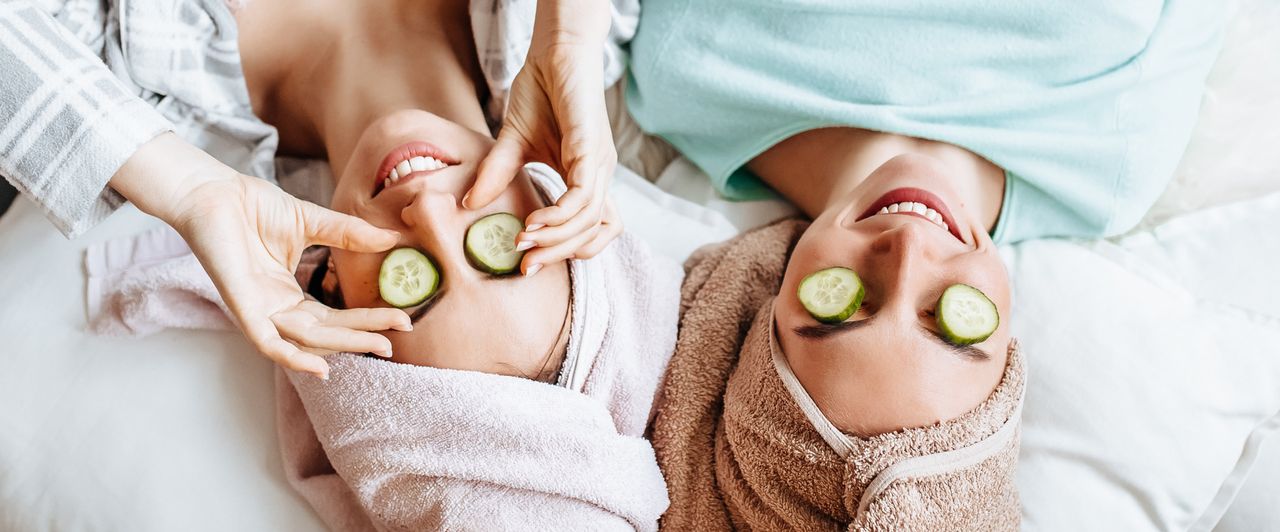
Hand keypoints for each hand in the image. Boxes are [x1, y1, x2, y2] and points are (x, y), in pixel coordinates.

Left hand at [112, 134, 409, 378]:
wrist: (214, 191)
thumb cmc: (253, 206)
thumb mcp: (313, 221)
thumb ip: (350, 235)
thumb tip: (392, 239)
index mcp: (289, 294)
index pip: (335, 317)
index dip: (367, 320)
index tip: (401, 319)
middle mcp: (276, 309)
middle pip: (327, 334)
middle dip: (364, 337)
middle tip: (398, 337)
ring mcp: (260, 311)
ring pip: (308, 341)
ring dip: (346, 344)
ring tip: (380, 344)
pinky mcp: (242, 307)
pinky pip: (269, 344)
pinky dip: (294, 359)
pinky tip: (322, 368)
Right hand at [464, 1, 621, 274]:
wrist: (554, 52)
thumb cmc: (541, 91)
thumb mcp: (513, 141)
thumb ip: (497, 174)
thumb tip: (468, 204)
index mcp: (585, 178)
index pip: (591, 231)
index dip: (564, 250)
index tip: (528, 260)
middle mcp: (599, 176)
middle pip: (591, 234)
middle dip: (557, 254)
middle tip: (524, 264)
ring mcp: (600, 165)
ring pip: (587, 221)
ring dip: (556, 239)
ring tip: (523, 242)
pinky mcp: (593, 151)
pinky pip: (583, 197)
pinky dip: (560, 216)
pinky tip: (534, 221)